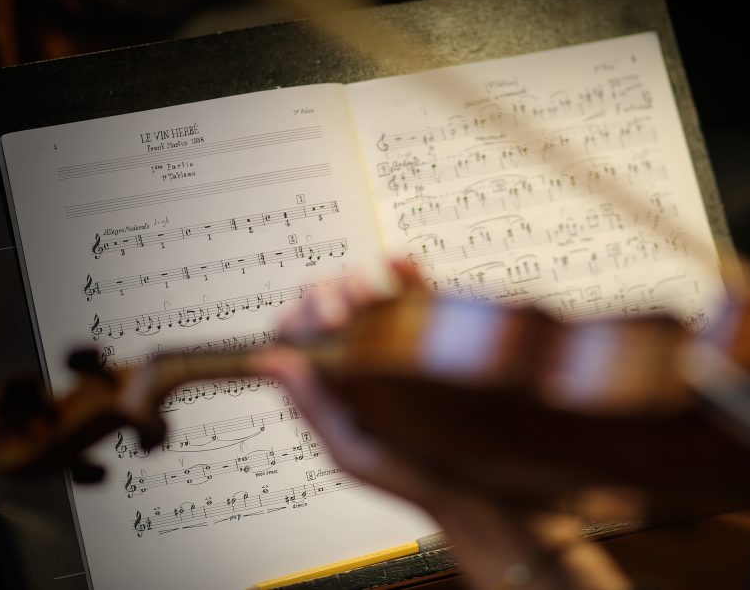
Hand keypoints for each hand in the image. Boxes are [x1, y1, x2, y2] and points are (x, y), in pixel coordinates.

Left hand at [252, 261, 630, 589]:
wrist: (480, 485)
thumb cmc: (414, 477)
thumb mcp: (353, 451)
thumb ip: (312, 405)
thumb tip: (269, 358)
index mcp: (328, 384)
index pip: (295, 333)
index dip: (302, 315)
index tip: (328, 322)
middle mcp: (356, 356)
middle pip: (326, 301)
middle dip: (332, 292)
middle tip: (349, 310)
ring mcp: (393, 340)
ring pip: (365, 288)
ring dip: (362, 278)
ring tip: (374, 292)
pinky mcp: (430, 330)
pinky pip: (412, 289)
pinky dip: (403, 269)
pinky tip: (404, 264)